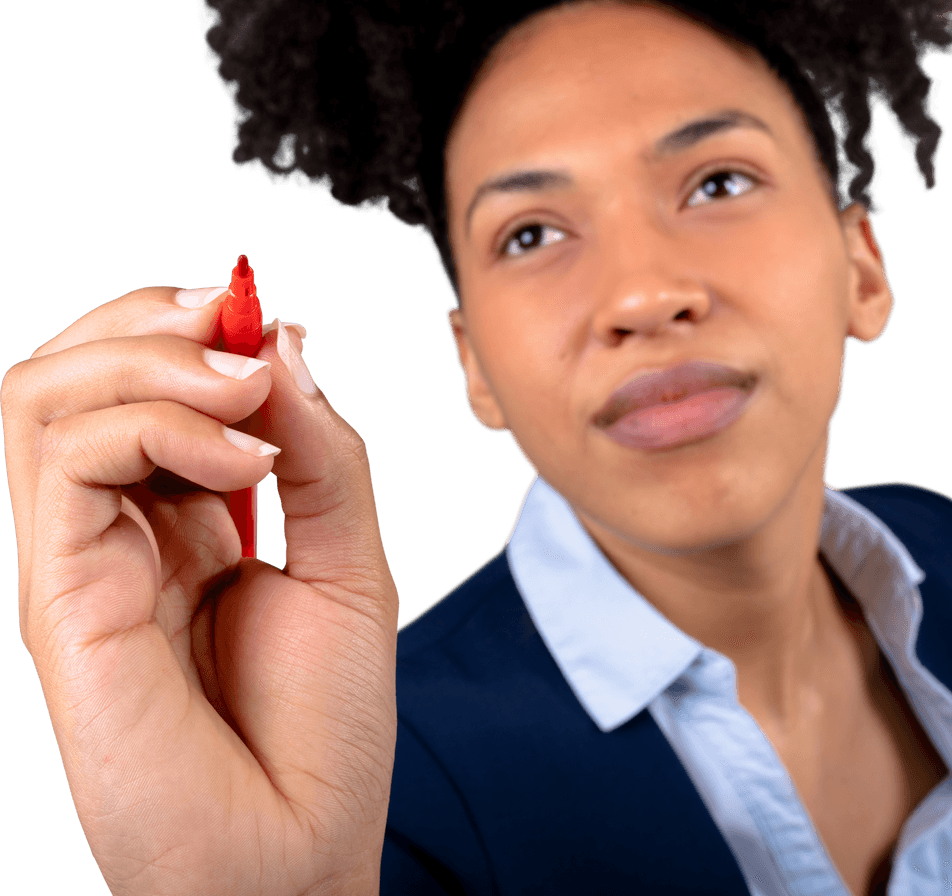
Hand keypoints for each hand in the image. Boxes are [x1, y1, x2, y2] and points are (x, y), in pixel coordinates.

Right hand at [2, 286, 397, 894]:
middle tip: (238, 328)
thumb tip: (284, 340)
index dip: (191, 328)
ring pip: (46, 396)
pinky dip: (156, 425)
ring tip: (247, 391)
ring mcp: (81, 557)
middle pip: (77, 372)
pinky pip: (65, 460)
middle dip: (157, 323)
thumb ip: (322, 454)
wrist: (298, 852)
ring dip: (152, 359)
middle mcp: (120, 530)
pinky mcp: (61, 593)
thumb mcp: (350, 562)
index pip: (142, 384)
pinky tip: (246, 458)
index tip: (261, 318)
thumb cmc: (321, 730)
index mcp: (183, 520)